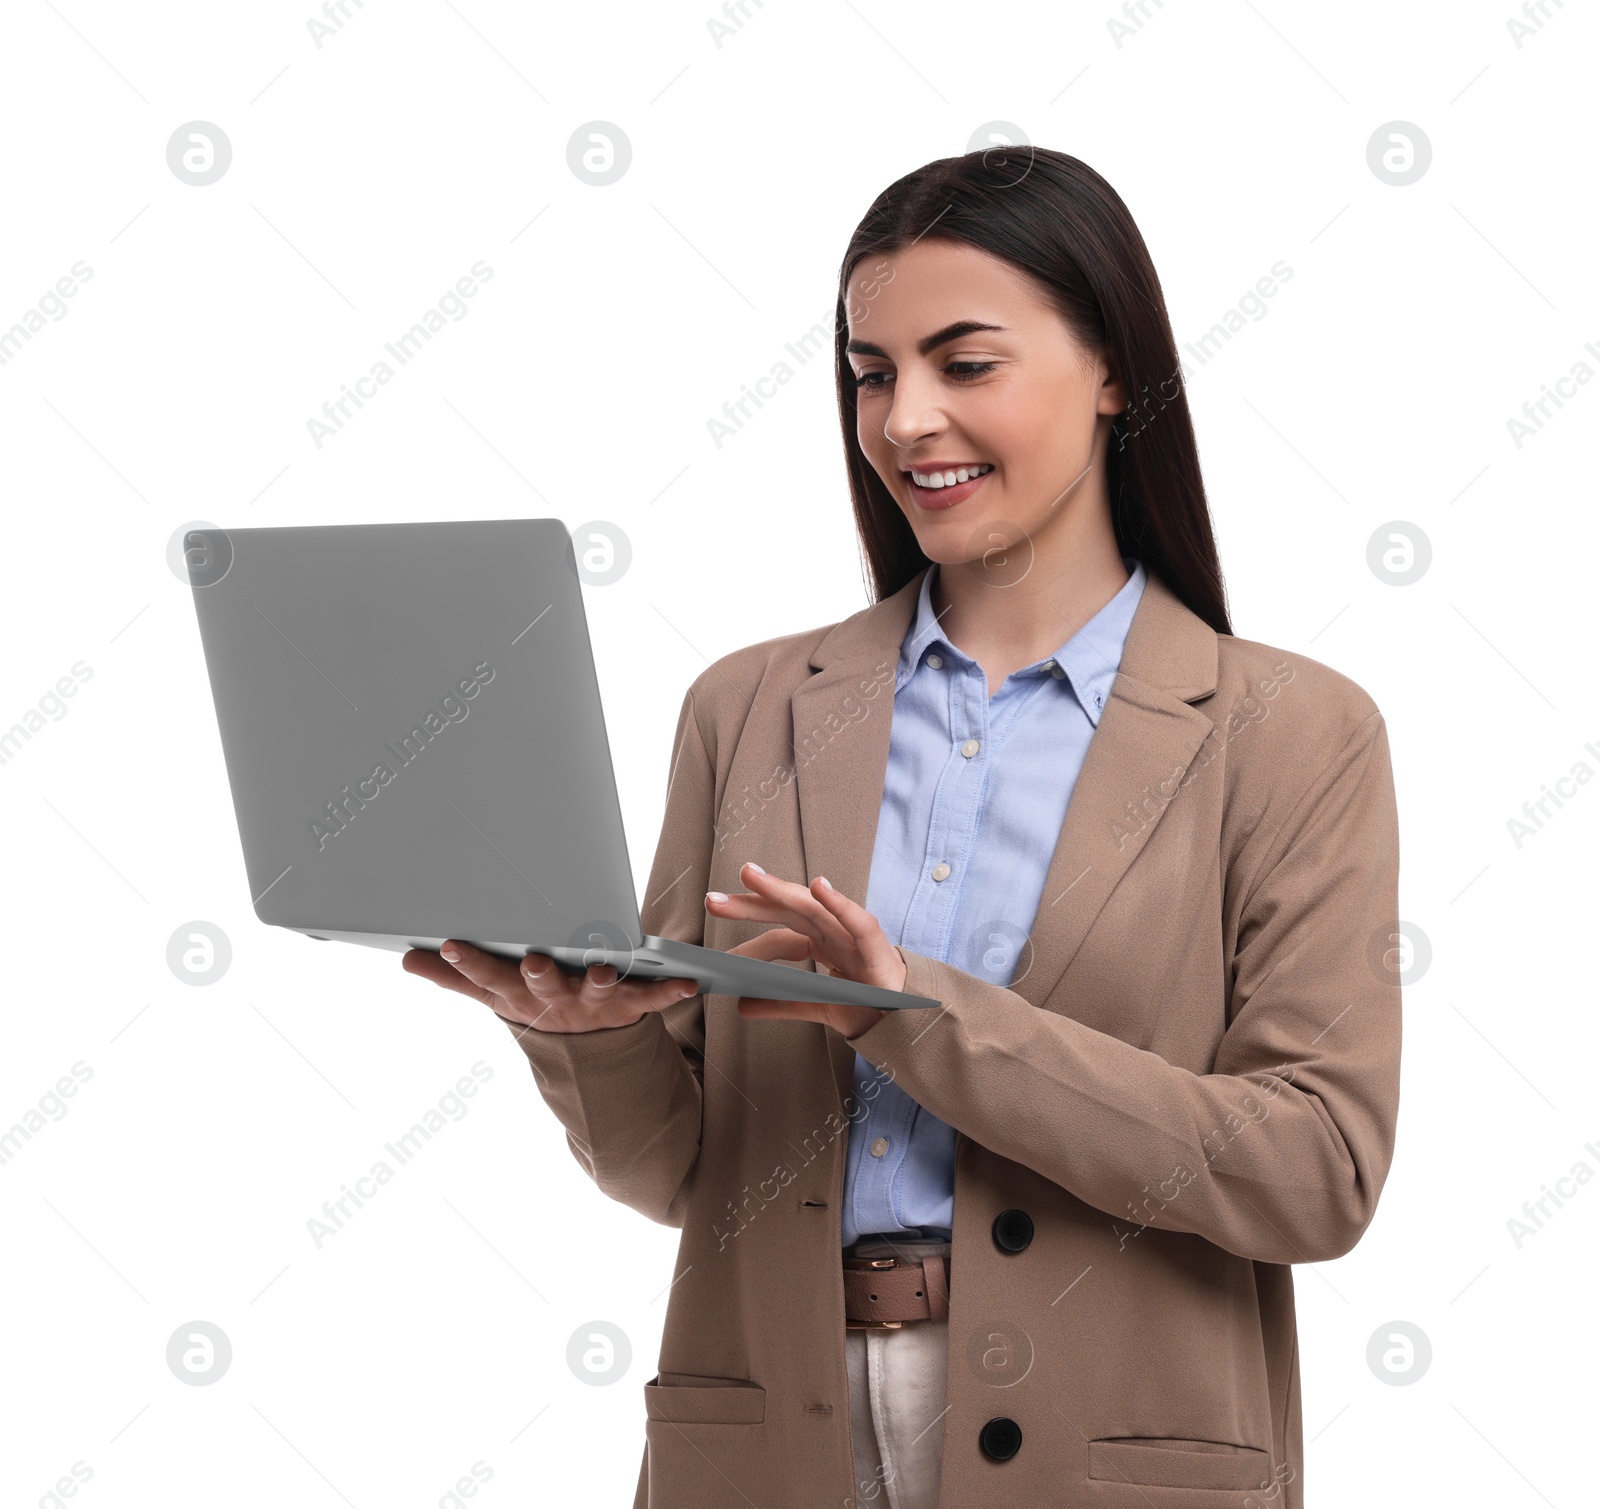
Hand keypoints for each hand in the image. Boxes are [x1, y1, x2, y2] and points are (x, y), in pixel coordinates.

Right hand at [401, 940, 698, 1033]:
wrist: (584, 1050)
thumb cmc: (533, 1000)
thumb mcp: (491, 992)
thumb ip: (453, 977)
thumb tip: (407, 960)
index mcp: (516, 994)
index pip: (486, 978)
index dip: (469, 964)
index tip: (452, 944)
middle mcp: (553, 1000)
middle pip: (541, 986)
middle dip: (538, 975)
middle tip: (533, 960)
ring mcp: (591, 1004)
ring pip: (593, 991)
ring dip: (599, 980)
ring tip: (604, 968)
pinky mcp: (629, 1004)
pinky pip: (651, 998)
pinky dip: (669, 992)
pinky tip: (688, 983)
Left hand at [706, 862, 902, 1038]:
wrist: (911, 1021)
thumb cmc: (869, 1004)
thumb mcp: (818, 1005)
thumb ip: (783, 1004)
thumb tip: (742, 1006)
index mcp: (821, 942)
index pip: (779, 934)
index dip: (749, 943)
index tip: (720, 958)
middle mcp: (834, 932)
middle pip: (787, 911)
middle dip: (751, 902)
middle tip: (713, 900)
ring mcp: (853, 936)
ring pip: (813, 908)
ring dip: (781, 891)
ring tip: (750, 877)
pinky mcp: (878, 948)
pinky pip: (858, 922)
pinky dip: (840, 903)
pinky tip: (820, 885)